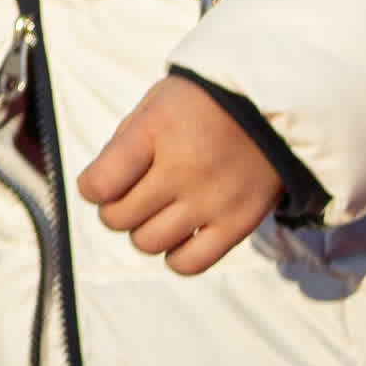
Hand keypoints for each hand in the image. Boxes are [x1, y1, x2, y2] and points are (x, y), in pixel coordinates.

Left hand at [80, 75, 281, 277]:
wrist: (273, 106)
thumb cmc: (205, 103)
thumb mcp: (156, 103)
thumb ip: (125, 143)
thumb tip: (101, 186)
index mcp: (155, 133)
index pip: (100, 184)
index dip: (92, 187)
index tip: (101, 182)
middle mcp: (182, 170)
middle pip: (119, 218)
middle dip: (116, 209)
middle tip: (132, 195)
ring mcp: (211, 200)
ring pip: (148, 243)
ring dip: (143, 231)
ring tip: (158, 212)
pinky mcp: (237, 223)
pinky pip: (190, 263)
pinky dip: (175, 256)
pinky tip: (179, 235)